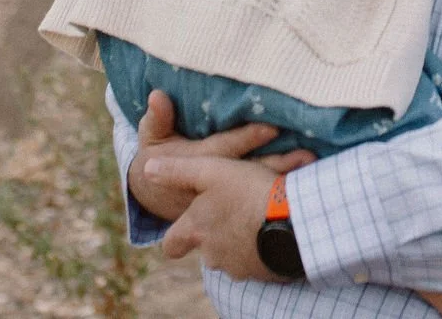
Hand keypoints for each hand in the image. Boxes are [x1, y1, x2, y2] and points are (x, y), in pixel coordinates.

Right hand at [127, 90, 314, 222]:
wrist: (154, 196)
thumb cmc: (157, 157)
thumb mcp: (152, 138)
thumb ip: (158, 119)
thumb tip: (157, 95)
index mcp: (196, 162)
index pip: (225, 149)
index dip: (246, 139)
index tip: (272, 127)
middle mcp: (214, 184)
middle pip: (249, 173)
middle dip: (278, 164)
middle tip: (307, 155)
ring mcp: (225, 199)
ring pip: (257, 190)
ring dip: (284, 181)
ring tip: (314, 171)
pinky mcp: (232, 208)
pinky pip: (259, 202)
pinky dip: (280, 197)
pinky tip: (307, 190)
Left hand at [149, 155, 289, 282]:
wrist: (293, 221)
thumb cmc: (248, 192)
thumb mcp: (212, 170)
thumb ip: (178, 171)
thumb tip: (148, 168)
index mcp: (196, 230)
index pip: (170, 245)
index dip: (176, 236)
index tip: (187, 225)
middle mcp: (211, 255)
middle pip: (205, 248)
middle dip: (216, 233)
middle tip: (234, 211)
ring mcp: (237, 267)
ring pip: (231, 255)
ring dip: (240, 240)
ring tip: (258, 216)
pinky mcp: (262, 273)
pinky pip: (257, 261)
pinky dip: (261, 248)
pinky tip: (275, 228)